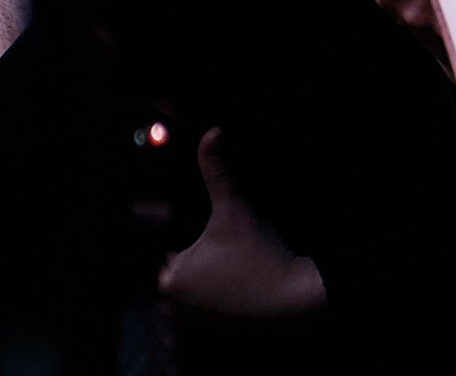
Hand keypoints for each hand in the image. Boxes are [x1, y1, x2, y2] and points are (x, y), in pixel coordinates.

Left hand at [158, 130, 328, 318]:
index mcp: (169, 280)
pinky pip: (208, 292)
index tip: (211, 230)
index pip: (162, 242)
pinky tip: (238, 272)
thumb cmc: (260, 256)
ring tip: (234, 257)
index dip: (187, 229)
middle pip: (179, 258)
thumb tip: (212, 134)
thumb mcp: (234, 209)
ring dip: (208, 263)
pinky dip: (218, 280)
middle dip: (200, 246)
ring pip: (195, 274)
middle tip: (227, 244)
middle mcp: (174, 304)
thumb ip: (217, 172)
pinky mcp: (213, 322)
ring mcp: (194, 317)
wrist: (293, 297)